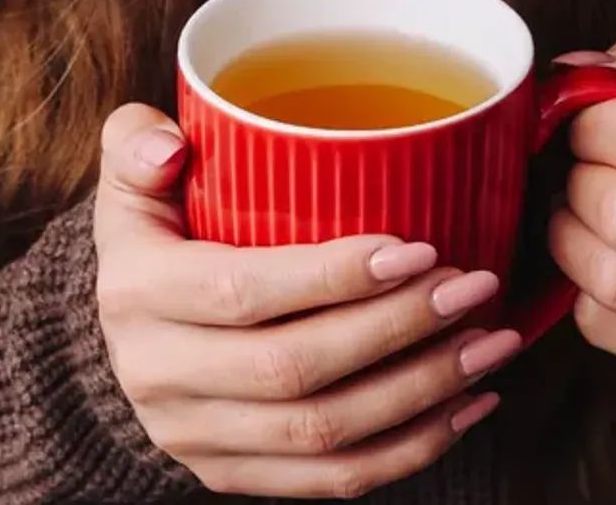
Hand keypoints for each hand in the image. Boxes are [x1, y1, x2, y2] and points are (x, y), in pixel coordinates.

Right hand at [93, 105, 521, 498]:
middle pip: (293, 368)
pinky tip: (468, 403)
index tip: (418, 249)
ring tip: (489, 342)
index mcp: (137, 293)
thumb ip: (137, 144)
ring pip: (323, 431)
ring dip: (422, 390)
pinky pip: (334, 479)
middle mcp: (158, 375)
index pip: (242, 292)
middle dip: (398, 329)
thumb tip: (169, 146)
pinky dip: (413, 446)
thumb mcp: (133, 182)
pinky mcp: (232, 475)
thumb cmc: (156, 241)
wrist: (126, 340)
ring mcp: (196, 437)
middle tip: (472, 287)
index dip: (334, 276)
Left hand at [549, 33, 615, 391]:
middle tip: (582, 176)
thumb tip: (571, 70)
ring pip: (613, 277)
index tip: (585, 128)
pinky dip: (583, 292)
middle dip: (580, 186)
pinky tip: (603, 267)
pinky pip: (606, 325)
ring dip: (571, 241)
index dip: (593, 127)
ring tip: (580, 219)